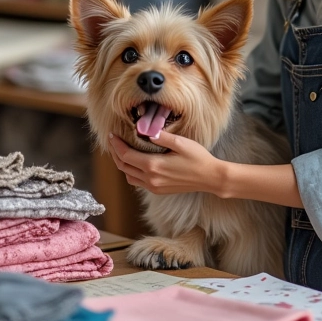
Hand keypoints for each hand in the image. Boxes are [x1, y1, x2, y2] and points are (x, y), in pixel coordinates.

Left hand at [108, 131, 224, 195]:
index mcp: (153, 165)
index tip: (112, 135)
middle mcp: (150, 178)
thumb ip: (161, 137)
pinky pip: (137, 182)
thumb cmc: (197, 158)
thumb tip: (146, 131)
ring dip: (122, 163)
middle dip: (116, 153)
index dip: (116, 145)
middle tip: (113, 141)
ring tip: (122, 151)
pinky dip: (131, 172)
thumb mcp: (181, 142)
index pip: (126, 155)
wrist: (209, 178)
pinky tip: (135, 163)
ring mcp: (154, 186)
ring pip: (128, 176)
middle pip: (124, 166)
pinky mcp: (158, 190)